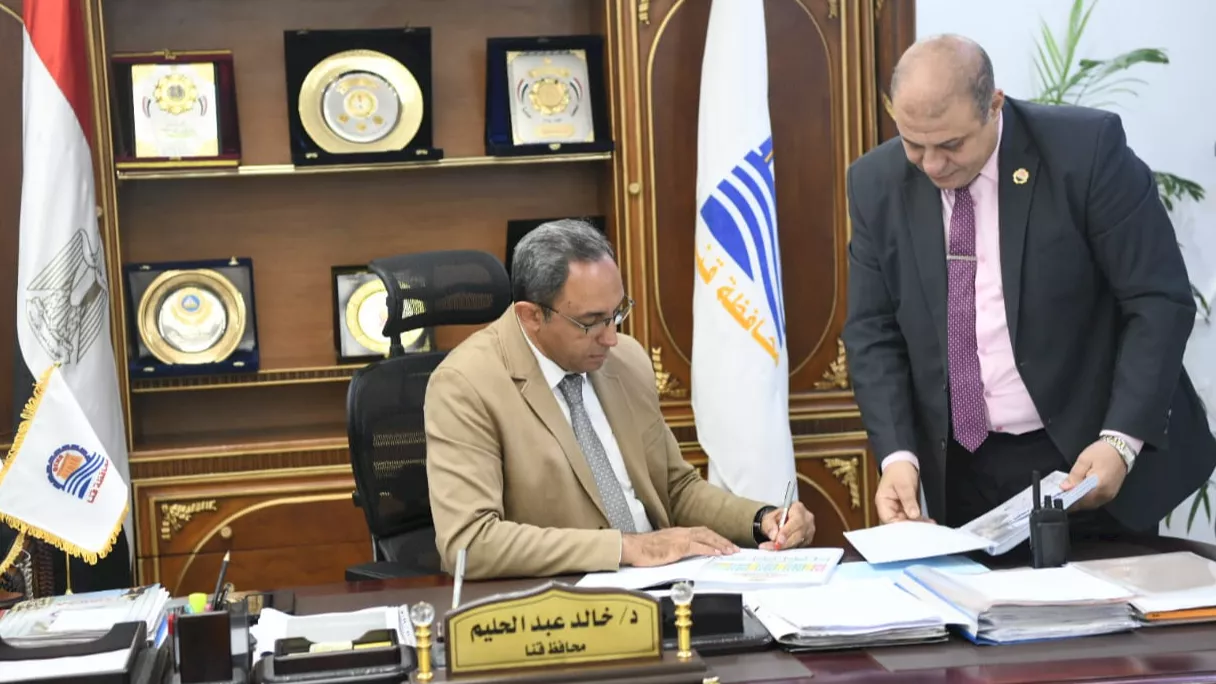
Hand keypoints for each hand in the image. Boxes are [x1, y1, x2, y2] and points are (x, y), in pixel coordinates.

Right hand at [620, 527, 739, 566]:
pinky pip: (698, 547)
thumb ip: (674, 549)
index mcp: (678, 532)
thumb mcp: (663, 547)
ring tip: (731, 551)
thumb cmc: (643, 549)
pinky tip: (717, 553)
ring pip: (706, 538)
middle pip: (707, 533)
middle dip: (722, 540)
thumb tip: (682, 554)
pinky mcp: (678, 546)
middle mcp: (681, 532)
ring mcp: (680, 538)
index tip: (725, 544)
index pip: (702, 532)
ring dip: (720, 544)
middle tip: (734, 548)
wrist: (632, 547)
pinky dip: (709, 549)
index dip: (715, 538)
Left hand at [758, 502, 814, 549]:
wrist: (779, 523)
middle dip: (785, 542)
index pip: (796, 521)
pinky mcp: (808, 540)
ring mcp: (809, 530)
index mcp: (799, 508)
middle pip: (799, 533)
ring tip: (772, 548)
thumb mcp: (768, 518)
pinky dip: (788, 549)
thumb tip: (774, 535)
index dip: (787, 531)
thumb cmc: (776, 518)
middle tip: (773, 547)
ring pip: (799, 541)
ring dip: (786, 547)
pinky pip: (799, 546)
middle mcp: (807, 519)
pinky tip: (779, 549)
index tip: (778, 539)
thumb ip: (769, 525)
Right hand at [875, 461, 931, 523]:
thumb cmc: (899, 470)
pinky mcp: (905, 507)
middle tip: (925, 529)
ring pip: (906, 522)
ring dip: (917, 525)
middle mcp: (888, 508)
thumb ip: (908, 500)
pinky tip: (928, 522)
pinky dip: (919, 520)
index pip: (889, 520)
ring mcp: (897, 508)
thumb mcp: (904, 485)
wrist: (903, 461)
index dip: (900, 526)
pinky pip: (911, 517)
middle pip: (897, 523)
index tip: (914, 529)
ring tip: (929, 526)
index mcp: (883, 502)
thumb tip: (913, 515)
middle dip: (911, 527)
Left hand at [1060, 440, 1126, 509]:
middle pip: (1085, 504)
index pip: (1080, 498)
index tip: (1058, 497)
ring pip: (1090, 504)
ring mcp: (1109, 496)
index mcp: (1099, 485)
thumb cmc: (1103, 452)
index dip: (1067, 499)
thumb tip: (1065, 487)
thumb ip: (1074, 475)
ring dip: (1079, 501)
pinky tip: (1079, 493)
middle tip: (1061, 495)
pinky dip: (1086, 499)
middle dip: (1072, 502)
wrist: (1121, 449)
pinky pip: (1096, 501)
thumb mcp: (1084, 460)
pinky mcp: (1110, 495)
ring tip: (1068, 493)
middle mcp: (1105, 494)